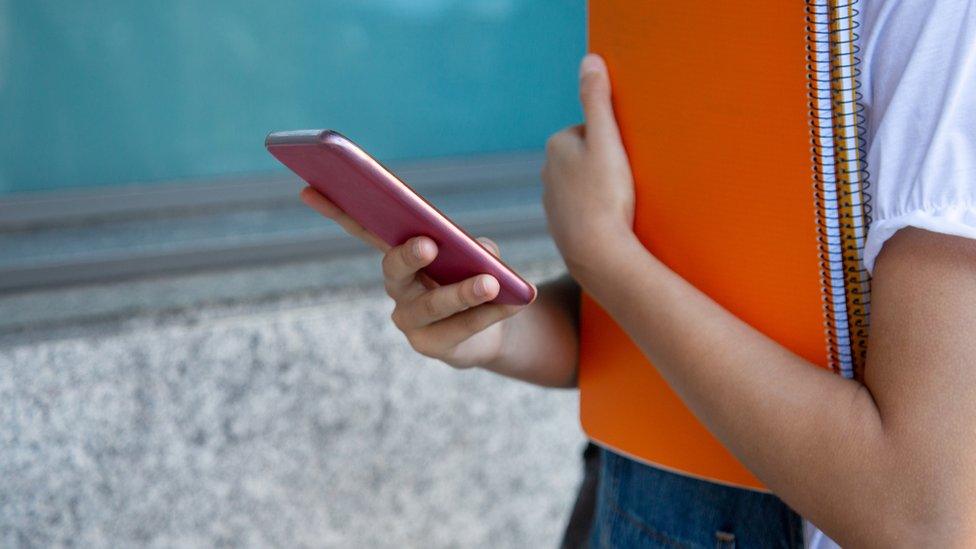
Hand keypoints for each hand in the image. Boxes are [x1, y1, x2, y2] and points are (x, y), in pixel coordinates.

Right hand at [300, 187, 527, 368]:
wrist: (493, 327)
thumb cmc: (475, 276)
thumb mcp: (479, 253)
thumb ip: (476, 248)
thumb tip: (478, 253)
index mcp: (399, 254)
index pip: (363, 229)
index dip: (336, 210)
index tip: (310, 186)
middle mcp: (397, 287)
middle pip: (393, 269)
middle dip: (408, 256)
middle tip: (428, 244)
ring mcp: (410, 319)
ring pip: (431, 305)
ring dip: (461, 292)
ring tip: (491, 283)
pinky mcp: (431, 346)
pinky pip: (460, 329)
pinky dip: (489, 314)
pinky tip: (514, 301)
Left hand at [541, 53, 636, 276]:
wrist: (598, 254)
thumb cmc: (605, 196)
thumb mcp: (607, 139)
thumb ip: (597, 99)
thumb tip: (590, 60)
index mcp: (556, 146)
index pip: (594, 130)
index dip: (615, 144)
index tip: (624, 162)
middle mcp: (548, 172)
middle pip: (590, 157)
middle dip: (607, 166)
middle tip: (624, 184)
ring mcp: (553, 201)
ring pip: (587, 184)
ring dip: (603, 190)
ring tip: (619, 206)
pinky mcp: (562, 227)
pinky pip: (586, 210)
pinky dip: (599, 213)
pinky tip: (612, 224)